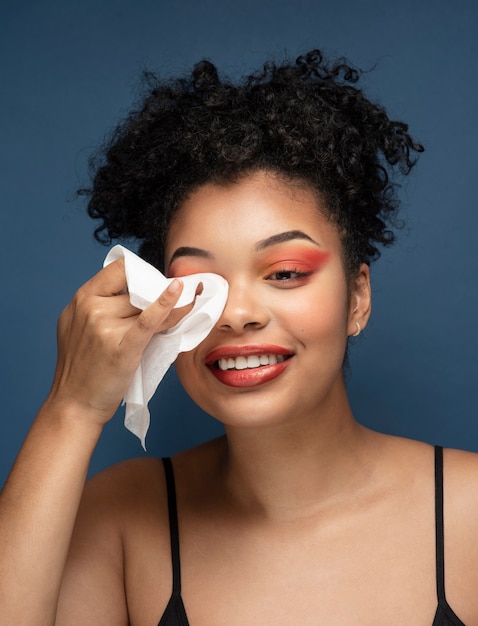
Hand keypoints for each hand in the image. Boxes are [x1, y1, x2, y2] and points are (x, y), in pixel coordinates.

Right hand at [47, 259, 189, 424]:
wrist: (75, 404)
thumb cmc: (83, 368)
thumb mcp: (81, 326)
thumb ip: (101, 305)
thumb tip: (138, 293)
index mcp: (82, 298)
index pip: (120, 268)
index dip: (142, 275)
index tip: (154, 286)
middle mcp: (91, 307)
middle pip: (139, 288)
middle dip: (159, 295)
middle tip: (180, 299)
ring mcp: (105, 326)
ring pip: (149, 306)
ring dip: (171, 307)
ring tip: (188, 305)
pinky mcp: (123, 347)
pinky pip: (149, 320)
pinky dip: (167, 305)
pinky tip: (181, 294)